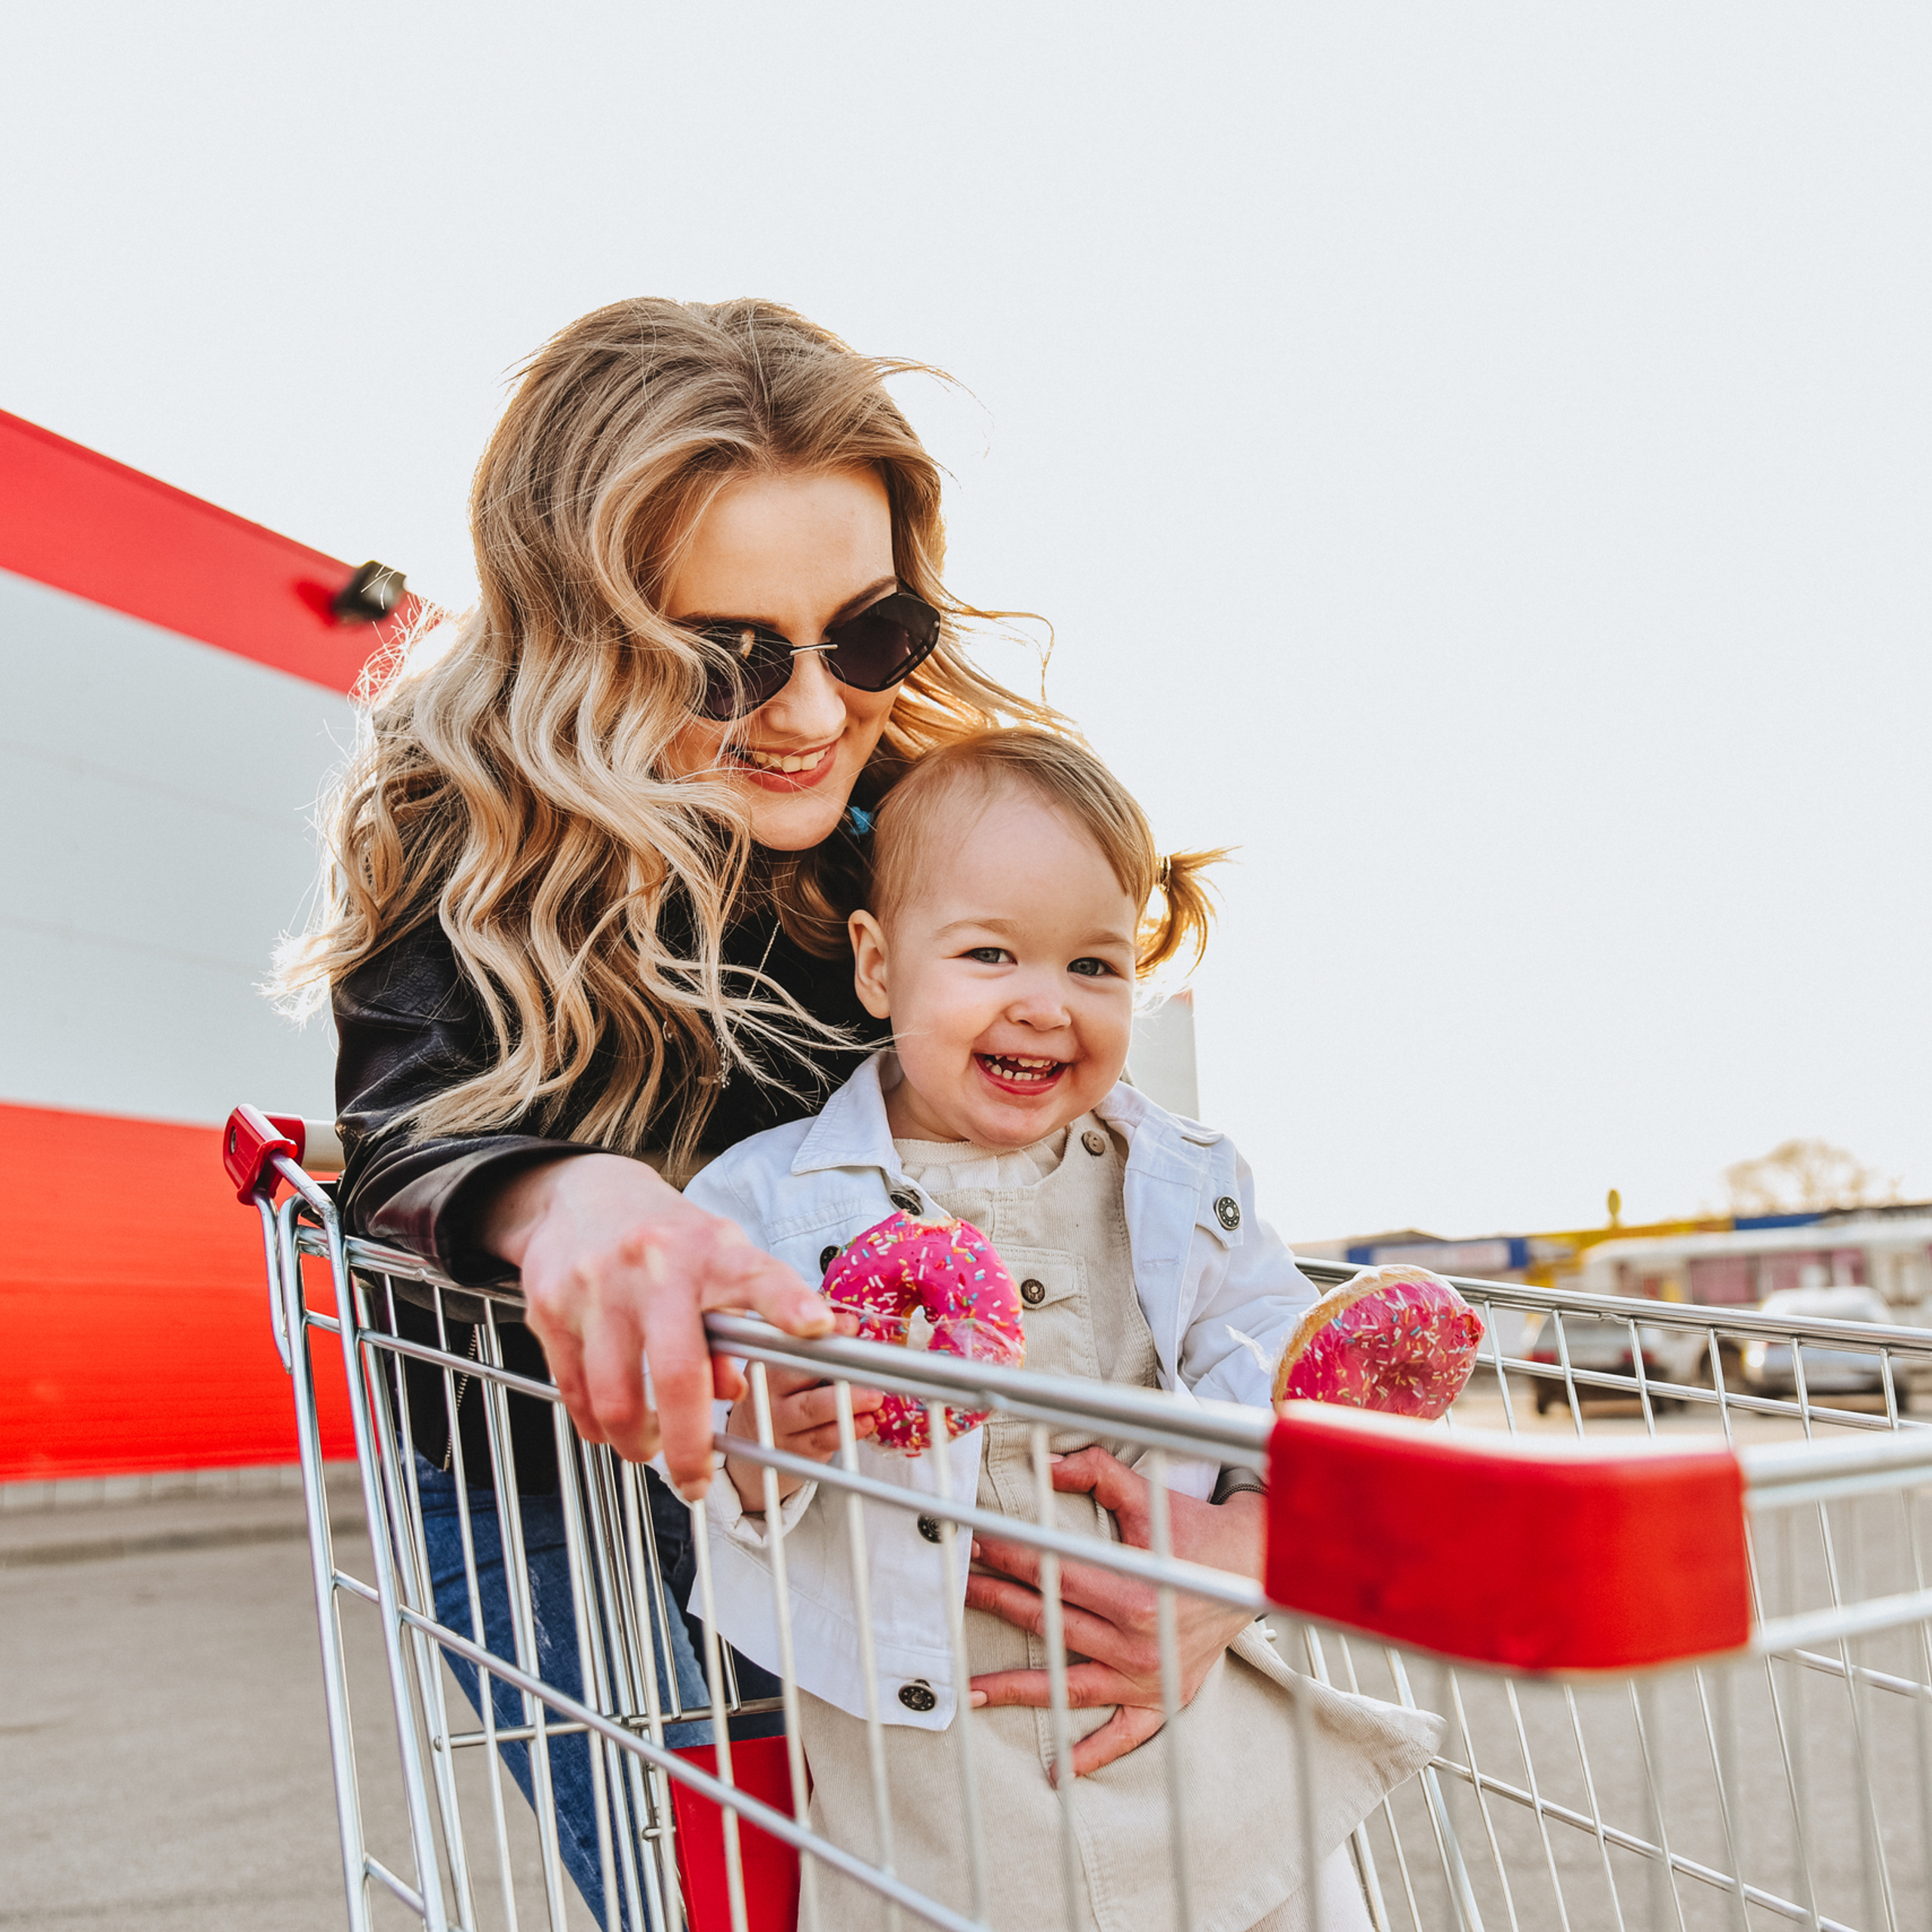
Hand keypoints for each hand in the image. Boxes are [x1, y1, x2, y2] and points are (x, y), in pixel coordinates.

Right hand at [485, 1152, 834, 1498]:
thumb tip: (733, 1388)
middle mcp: (654, 1267)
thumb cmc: (666, 1238)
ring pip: (616, 1398)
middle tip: (697, 1482)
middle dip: (689, 1446)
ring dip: (636, 1443)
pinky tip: (610, 1424)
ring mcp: (597, 1288)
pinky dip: (595, 1424)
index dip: (787, 1303)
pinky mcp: (550, 1309)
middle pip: (678, 1374)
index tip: (817, 1326)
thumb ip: (734, 1323)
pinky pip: (574, 1393)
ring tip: (648, 1446)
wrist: (581, 1194)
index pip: (756, 1277)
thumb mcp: (715, 1262)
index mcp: (709, 1252)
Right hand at [722, 1311, 883, 1510]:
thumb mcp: (790, 1363)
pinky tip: (866, 1421)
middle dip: (835, 1364)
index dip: (821, 1333)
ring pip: (810, 1410)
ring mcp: (777, 1423)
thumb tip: (851, 1323)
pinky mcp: (793, 1449)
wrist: (758, 1442)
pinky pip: (821, 1439)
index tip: (851, 1325)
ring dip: (846, 1402)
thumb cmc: (787, 1392)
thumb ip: (817, 1342)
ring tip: (874, 1397)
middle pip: (797, 1373)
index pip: (791, 1342)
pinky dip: (847, 1430)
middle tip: (868, 1359)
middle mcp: (766, 1390)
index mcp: (767, 1360)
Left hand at [965, 1446, 1264, 1776]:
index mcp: (1132, 1595)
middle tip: (957, 1591)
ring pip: (1068, 1685)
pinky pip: (1124, 1736)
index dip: (1007, 1558)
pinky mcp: (1163, 1698)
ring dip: (1017, 1688)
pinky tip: (1057, 1772)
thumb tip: (1047, 1466)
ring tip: (971, 1690)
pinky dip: (1092, 1754)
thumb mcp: (1148, 1496)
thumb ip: (1097, 1474)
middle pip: (1049, 1622)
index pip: (1050, 1575)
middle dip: (996, 1602)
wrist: (1255, 1568)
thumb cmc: (1196, 1532)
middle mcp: (1136, 1644)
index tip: (974, 1546)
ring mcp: (1147, 1678)